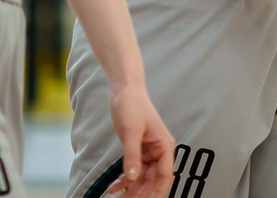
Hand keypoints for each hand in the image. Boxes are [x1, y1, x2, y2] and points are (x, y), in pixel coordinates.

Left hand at [104, 83, 174, 197]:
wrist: (123, 89)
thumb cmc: (132, 104)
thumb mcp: (131, 131)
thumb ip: (132, 155)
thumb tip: (132, 178)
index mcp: (164, 146)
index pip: (164, 176)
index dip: (157, 192)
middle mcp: (158, 151)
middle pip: (152, 180)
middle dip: (141, 193)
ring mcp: (147, 151)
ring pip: (142, 178)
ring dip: (131, 189)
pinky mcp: (136, 150)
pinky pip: (133, 170)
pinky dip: (123, 180)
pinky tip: (112, 188)